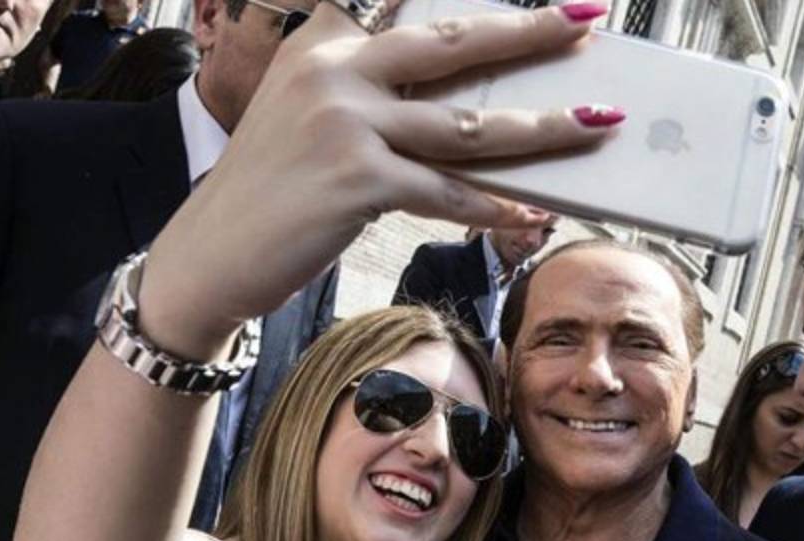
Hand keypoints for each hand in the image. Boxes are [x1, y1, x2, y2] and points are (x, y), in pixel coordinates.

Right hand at [139, 1, 618, 358]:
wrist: (207, 253)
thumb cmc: (270, 190)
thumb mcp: (306, 115)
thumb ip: (372, 92)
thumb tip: (467, 109)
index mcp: (324, 45)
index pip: (404, 5)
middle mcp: (335, 72)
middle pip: (455, 44)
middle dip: (531, 30)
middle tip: (586, 16)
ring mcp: (344, 125)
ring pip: (467, 125)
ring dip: (542, 127)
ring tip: (596, 123)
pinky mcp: (356, 181)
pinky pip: (447, 192)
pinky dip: (493, 206)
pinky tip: (531, 210)